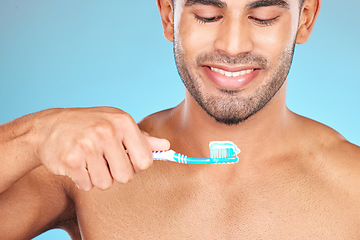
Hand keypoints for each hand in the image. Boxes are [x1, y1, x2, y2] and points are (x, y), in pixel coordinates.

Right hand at [36, 107, 169, 190]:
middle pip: (126, 176)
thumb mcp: (116, 124)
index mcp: (123, 122)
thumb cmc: (89, 125)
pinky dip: (83, 180)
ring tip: (90, 161)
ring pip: (106, 183)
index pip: (145, 161)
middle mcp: (107, 132)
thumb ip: (142, 138)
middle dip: (116, 173)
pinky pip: (87, 185)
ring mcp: (87, 145)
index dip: (136, 166)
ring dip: (98, 177)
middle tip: (105, 161)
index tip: (127, 160)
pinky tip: (77, 164)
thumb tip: (167, 146)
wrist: (49, 126)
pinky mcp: (70, 159)